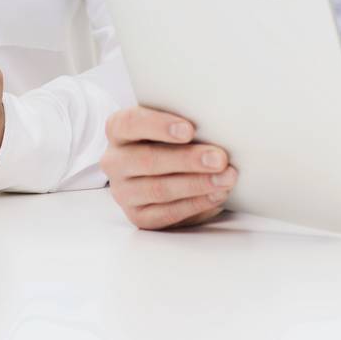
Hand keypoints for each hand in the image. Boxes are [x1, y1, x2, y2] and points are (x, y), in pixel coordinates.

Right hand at [100, 107, 236, 229]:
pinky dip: (195, 204)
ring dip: (197, 184)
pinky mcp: (138, 216)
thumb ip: (182, 123)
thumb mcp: (169, 123)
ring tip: (225, 179)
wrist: (161, 168)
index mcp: (118, 130)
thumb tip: (216, 126)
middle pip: (148, 159)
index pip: (130, 123)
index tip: (189, 130)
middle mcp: (115, 161)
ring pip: (159, 189)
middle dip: (188, 160)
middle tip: (219, 159)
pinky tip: (216, 196)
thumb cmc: (169, 139)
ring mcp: (123, 192)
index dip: (159, 125)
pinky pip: (167, 214)